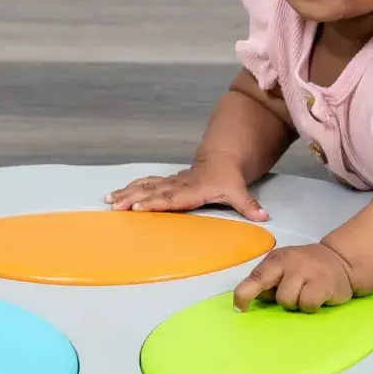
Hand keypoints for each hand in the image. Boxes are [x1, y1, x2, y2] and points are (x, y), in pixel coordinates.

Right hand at [104, 159, 268, 221]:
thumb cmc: (228, 177)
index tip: (138, 207)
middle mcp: (178, 185)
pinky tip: (113, 195)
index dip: (155, 202)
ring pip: (144, 186)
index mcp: (193, 189)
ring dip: (125, 193)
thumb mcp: (239, 191)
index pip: (172, 198)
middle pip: (152, 192)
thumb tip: (264, 217)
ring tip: (108, 201)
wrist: (222, 157)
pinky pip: (143, 184)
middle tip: (115, 207)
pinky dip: (127, 189)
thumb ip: (249, 205)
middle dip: (132, 199)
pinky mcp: (164, 182)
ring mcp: (170, 182)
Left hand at [233, 243, 353, 312]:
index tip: (240, 309)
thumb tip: (254, 300)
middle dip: (266, 296)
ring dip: (294, 303)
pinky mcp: (323, 283)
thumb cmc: (307, 270)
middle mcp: (287, 262)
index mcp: (275, 259)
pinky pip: (307, 304)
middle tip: (281, 300)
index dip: (243, 295)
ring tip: (305, 294)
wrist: (342, 260)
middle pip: (263, 283)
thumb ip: (269, 281)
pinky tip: (318, 298)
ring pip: (286, 300)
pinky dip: (310, 306)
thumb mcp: (285, 269)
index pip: (254, 277)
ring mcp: (306, 271)